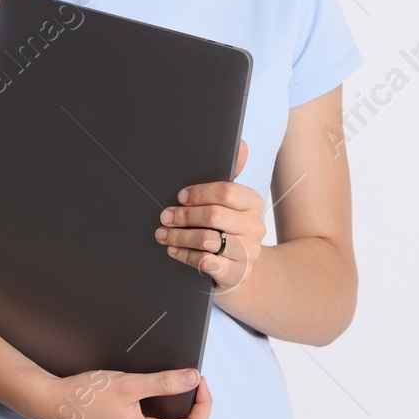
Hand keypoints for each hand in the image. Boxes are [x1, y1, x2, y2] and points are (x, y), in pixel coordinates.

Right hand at [15, 368, 210, 418]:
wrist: (54, 405)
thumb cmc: (86, 396)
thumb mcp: (129, 384)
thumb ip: (164, 382)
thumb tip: (192, 378)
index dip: (203, 403)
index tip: (198, 379)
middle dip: (198, 408)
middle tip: (194, 382)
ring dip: (185, 414)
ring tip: (184, 387)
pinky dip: (171, 418)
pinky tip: (166, 398)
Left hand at [155, 138, 264, 291]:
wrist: (244, 272)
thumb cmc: (231, 230)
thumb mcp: (232, 204)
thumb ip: (232, 175)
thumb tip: (241, 144)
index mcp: (253, 203)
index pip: (226, 192)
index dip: (199, 193)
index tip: (180, 196)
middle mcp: (254, 227)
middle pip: (213, 215)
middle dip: (183, 215)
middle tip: (165, 216)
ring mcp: (247, 252)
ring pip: (207, 239)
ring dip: (179, 236)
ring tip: (163, 234)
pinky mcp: (236, 274)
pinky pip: (206, 262)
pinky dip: (186, 256)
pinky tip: (174, 251)